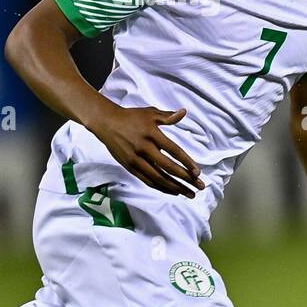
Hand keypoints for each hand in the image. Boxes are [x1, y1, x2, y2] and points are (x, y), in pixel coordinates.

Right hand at [87, 105, 204, 196]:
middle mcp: (144, 149)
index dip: (187, 162)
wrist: (106, 122)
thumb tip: (184, 112)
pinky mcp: (129, 166)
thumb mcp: (150, 113)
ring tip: (190, 194)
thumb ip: (168, 117)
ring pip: (158, 178)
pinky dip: (161, 187)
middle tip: (200, 187)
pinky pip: (147, 180)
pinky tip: (173, 191)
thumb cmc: (131, 117)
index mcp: (152, 135)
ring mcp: (135, 159)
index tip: (198, 172)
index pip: (174, 151)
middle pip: (168, 167)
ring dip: (175, 187)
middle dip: (185, 179)